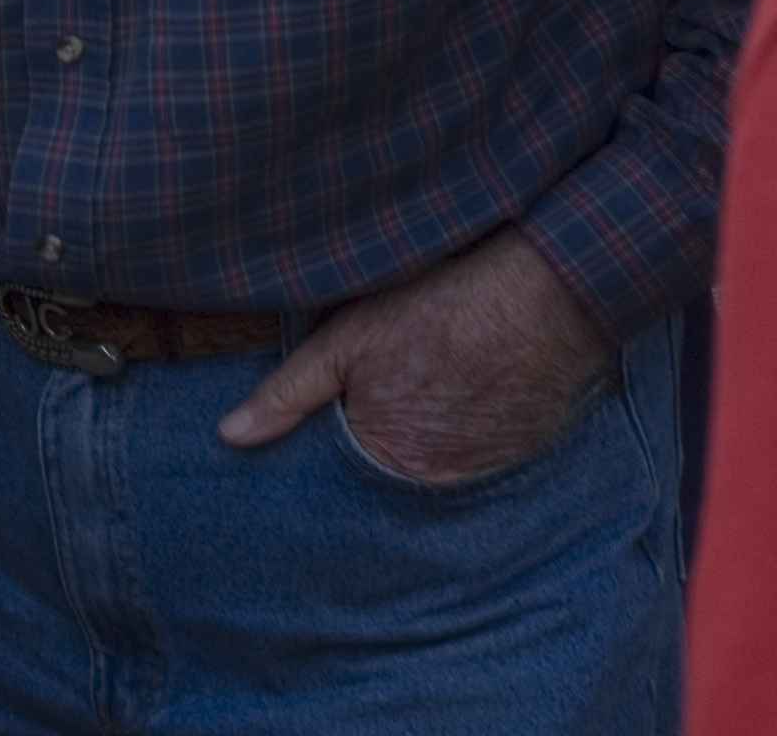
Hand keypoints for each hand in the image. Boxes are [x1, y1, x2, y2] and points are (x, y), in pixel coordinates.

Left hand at [219, 228, 614, 483]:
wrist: (547, 292)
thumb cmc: (439, 309)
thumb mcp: (345, 342)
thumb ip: (287, 395)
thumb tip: (229, 438)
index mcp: (389, 465)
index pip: (340, 472)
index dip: (328, 439)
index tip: (330, 410)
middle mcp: (441, 484)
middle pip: (389, 469)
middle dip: (374, 439)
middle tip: (382, 387)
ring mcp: (490, 471)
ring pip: (434, 458)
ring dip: (423, 432)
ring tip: (424, 381)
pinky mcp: (527, 451)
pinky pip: (480, 450)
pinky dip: (465, 426)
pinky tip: (461, 384)